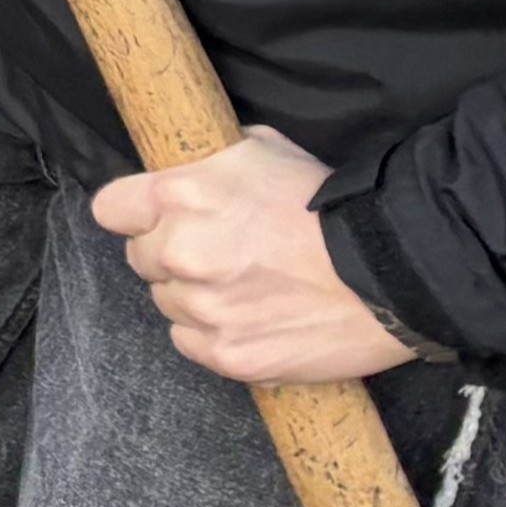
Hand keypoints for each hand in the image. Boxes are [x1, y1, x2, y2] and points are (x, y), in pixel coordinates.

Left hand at [89, 128, 417, 382]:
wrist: (395, 271)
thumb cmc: (332, 206)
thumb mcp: (263, 151)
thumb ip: (211, 163)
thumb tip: (188, 167)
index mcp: (180, 196)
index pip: (110, 209)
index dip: (135, 213)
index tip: (156, 218)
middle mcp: (181, 252)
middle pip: (141, 259)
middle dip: (172, 255)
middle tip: (222, 254)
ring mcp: (203, 308)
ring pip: (168, 303)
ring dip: (196, 297)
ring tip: (249, 288)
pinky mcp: (228, 355)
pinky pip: (192, 343)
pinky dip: (215, 335)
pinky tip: (254, 320)